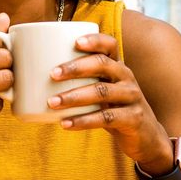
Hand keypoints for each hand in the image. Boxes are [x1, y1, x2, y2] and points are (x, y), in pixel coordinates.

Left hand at [48, 32, 172, 170]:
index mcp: (117, 67)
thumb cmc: (113, 109)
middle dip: (75, 68)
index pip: (110, 45)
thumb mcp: (102, 91)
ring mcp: (132, 97)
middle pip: (102, 65)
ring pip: (102, 92)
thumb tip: (35, 77)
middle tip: (52, 74)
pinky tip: (65, 123)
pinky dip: (83, 120)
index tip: (74, 42)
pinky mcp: (133, 119)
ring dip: (74, 96)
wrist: (145, 138)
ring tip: (51, 102)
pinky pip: (106, 117)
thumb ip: (81, 82)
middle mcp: (127, 77)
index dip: (94, 41)